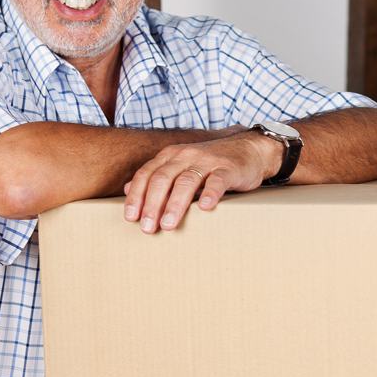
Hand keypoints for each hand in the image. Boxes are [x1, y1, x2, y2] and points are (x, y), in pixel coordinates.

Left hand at [122, 130, 278, 232]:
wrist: (249, 150)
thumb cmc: (212, 164)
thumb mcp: (181, 166)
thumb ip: (156, 176)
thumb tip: (126, 190)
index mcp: (171, 156)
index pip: (146, 175)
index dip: (137, 196)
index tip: (131, 218)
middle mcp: (186, 155)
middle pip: (163, 178)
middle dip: (152, 204)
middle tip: (147, 227)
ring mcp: (207, 161)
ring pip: (187, 181)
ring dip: (175, 204)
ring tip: (168, 224)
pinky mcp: (228, 168)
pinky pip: (217, 181)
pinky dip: (211, 194)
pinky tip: (205, 207)